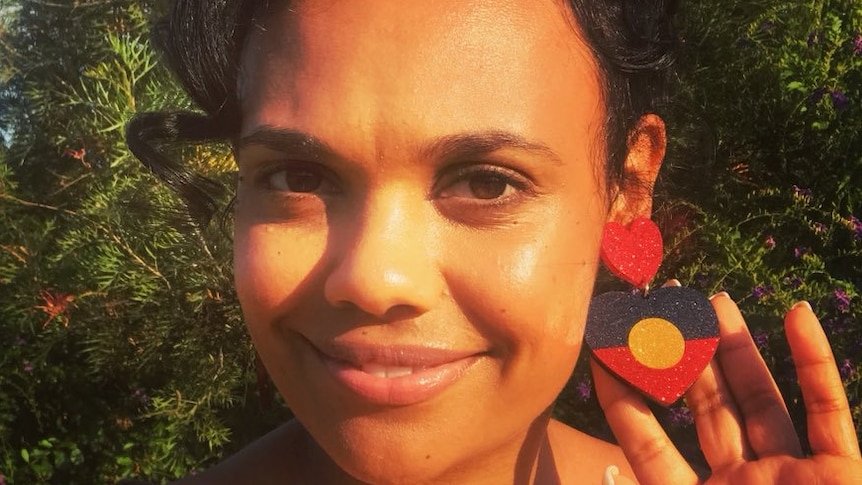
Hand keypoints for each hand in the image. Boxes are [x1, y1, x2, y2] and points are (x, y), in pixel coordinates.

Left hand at [591, 293, 861, 483]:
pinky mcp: (843, 475)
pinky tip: (796, 315)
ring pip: (762, 398)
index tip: (599, 353)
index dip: (623, 399)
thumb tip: (590, 477)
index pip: (648, 442)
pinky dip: (816, 364)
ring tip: (710, 301)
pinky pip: (830, 411)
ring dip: (739, 349)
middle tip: (659, 309)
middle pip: (705, 409)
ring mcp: (795, 477)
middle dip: (683, 359)